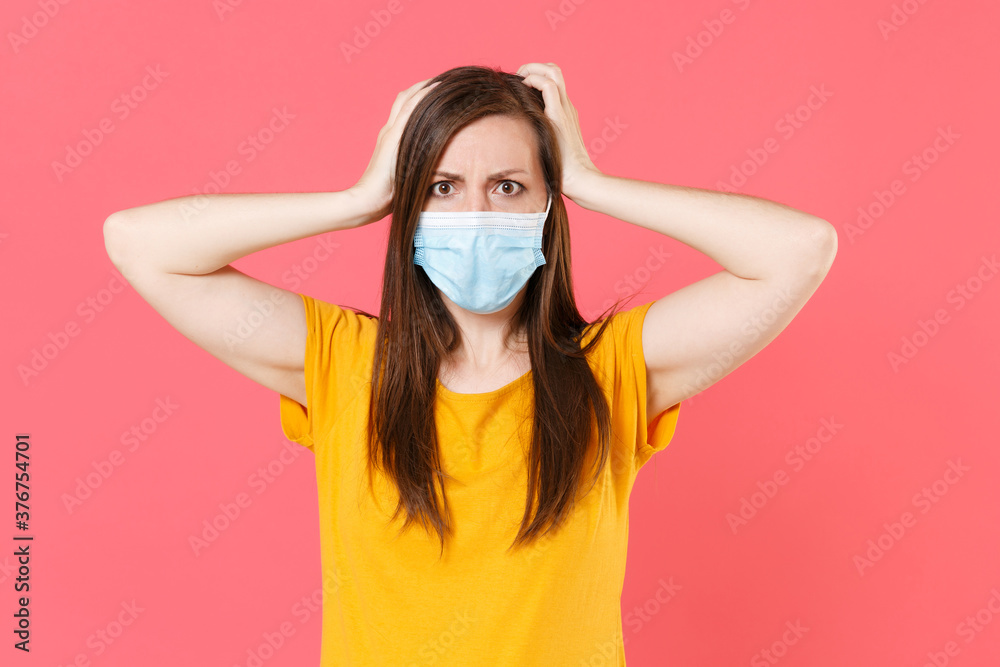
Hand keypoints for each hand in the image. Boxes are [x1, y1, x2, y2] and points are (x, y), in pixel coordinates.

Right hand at [350, 77, 440, 223]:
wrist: (368, 201)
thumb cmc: (388, 195)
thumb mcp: (405, 176)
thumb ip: (415, 166)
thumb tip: (435, 171)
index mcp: (391, 138)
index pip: (406, 108)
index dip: (421, 96)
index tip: (440, 91)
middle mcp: (389, 130)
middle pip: (406, 97)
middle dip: (425, 86)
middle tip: (446, 80)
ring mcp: (390, 132)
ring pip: (409, 98)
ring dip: (427, 86)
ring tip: (446, 79)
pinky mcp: (393, 137)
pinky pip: (411, 109)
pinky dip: (424, 96)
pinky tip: (438, 88)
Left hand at [515, 63, 601, 202]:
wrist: (580, 180)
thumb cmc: (561, 172)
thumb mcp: (545, 150)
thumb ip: (536, 139)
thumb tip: (514, 141)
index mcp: (564, 112)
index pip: (552, 81)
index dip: (535, 76)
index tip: (519, 88)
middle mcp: (566, 106)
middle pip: (554, 70)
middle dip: (533, 67)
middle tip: (518, 80)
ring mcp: (566, 109)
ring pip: (553, 71)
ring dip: (532, 69)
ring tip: (520, 81)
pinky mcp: (560, 115)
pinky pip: (548, 86)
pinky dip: (533, 80)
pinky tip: (523, 91)